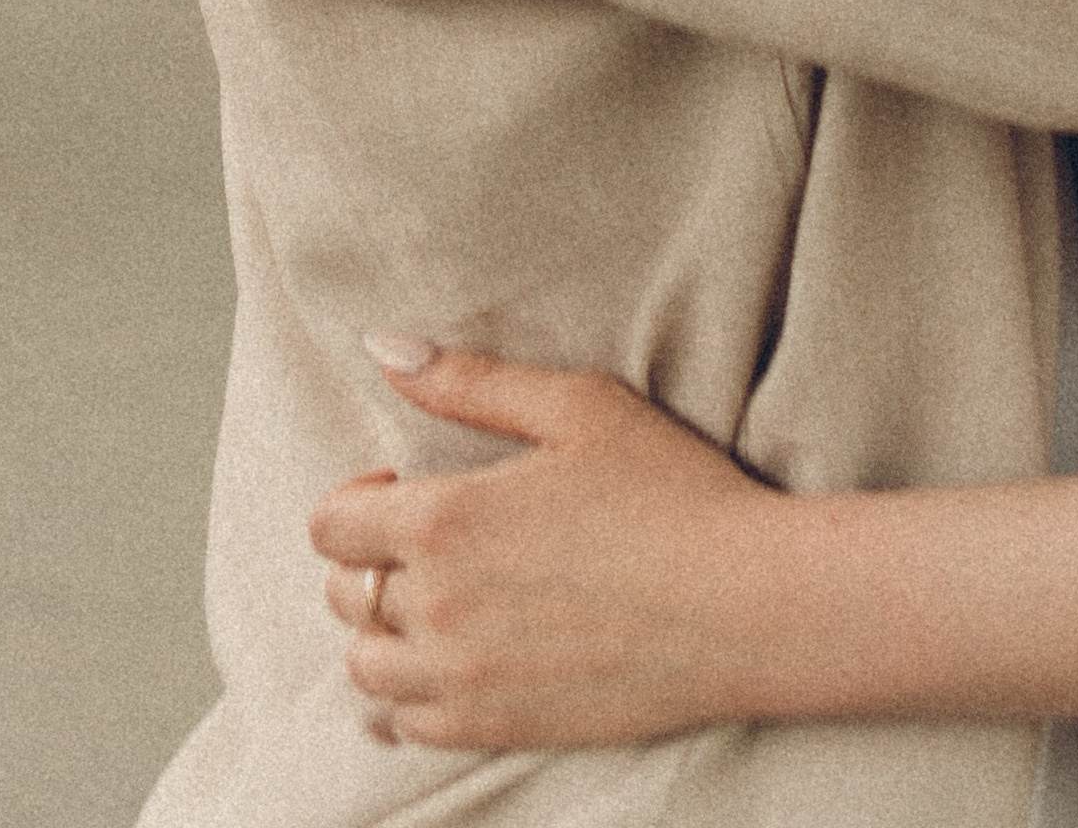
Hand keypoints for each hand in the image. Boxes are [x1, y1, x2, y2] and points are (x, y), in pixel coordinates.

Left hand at [312, 344, 795, 748]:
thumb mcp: (579, 407)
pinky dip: (413, 695)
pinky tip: (463, 659)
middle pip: (342, 595)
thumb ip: (470, 381)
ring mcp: (463, 679)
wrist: (747, 605)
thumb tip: (383, 348)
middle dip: (372, 561)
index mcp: (447, 520)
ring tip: (446, 602)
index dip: (356, 499)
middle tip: (437, 540)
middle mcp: (437, 607)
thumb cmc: (673, 491)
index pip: (330, 525)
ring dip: (386, 632)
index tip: (405, 485)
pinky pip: (407, 725)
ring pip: (365, 667)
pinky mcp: (495, 728)